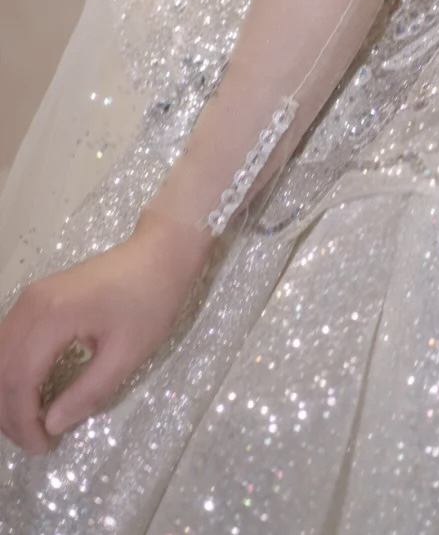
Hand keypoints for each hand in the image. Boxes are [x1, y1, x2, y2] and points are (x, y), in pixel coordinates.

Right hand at [0, 211, 209, 454]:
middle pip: (0, 369)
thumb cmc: (152, 299)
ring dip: (7, 393)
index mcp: (53, 316)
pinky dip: (11, 371)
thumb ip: (88, 392)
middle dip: (10, 413)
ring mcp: (31, 297)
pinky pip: (9, 341)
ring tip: (31, 422)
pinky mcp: (38, 296)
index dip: (23, 422)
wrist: (162, 251)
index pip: (18, 380)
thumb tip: (52, 425)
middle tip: (36, 441)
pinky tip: (30, 392)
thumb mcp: (128, 353)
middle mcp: (31, 304)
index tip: (43, 447)